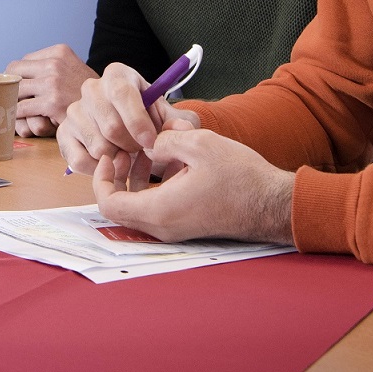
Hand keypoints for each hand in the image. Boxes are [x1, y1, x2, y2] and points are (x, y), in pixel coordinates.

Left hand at [8, 44, 97, 136]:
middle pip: (14, 71)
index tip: (15, 88)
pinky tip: (18, 120)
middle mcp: (55, 63)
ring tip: (10, 110)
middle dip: (10, 86)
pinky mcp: (52, 102)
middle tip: (8, 99)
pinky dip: (16, 115)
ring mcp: (53, 82)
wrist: (107, 109)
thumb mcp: (71, 68)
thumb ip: (49, 66)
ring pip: (15, 89)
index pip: (23, 61)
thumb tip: (18, 71)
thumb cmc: (84, 93)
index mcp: (59, 51)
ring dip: (11, 101)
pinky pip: (21, 107)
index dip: (16, 77)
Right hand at [56, 63, 199, 179]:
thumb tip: (181, 128)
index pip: (122, 95)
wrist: (128, 128)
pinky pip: (80, 160)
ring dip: (118, 159)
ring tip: (129, 155)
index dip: (138, 122)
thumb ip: (180, 122)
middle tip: (143, 152)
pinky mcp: (64, 134)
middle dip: (132, 147)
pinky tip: (112, 163)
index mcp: (117, 75)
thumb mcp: (169, 117)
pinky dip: (99, 169)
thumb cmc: (149, 120)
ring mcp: (74, 111)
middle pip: (110, 126)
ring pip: (98, 147)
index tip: (151, 143)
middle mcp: (91, 88)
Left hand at [93, 128, 294, 245]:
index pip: (107, 204)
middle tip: (125, 151)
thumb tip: (148, 145)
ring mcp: (174, 230)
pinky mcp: (185, 226)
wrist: (272, 204)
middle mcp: (162, 227)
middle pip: (118, 208)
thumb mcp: (199, 145)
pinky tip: (168, 163)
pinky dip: (150, 188)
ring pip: (136, 209)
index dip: (100, 178)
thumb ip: (164, 141)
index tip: (111, 155)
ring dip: (133, 181)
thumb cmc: (240, 176)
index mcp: (160, 210)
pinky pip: (154, 210)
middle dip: (116, 177)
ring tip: (146, 153)